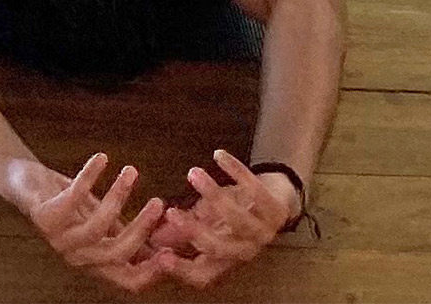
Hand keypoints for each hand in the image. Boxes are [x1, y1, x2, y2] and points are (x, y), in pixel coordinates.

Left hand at [12, 154, 168, 292]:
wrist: (24, 185)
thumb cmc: (68, 205)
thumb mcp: (101, 222)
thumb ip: (127, 233)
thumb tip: (167, 243)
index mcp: (94, 263)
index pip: (128, 281)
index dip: (152, 272)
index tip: (175, 251)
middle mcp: (77, 257)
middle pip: (117, 254)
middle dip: (142, 228)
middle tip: (159, 202)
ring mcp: (59, 239)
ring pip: (98, 227)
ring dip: (118, 196)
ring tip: (131, 171)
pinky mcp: (45, 215)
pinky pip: (73, 197)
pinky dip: (90, 175)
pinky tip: (102, 158)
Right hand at [142, 155, 299, 285]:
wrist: (278, 203)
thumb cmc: (236, 215)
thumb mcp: (208, 224)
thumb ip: (183, 231)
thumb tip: (152, 236)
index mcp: (226, 260)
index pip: (201, 274)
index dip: (181, 268)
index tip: (159, 255)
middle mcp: (245, 251)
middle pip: (218, 248)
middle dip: (192, 230)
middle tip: (170, 212)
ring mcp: (263, 231)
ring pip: (237, 218)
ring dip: (213, 194)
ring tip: (193, 173)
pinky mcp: (276, 208)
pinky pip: (255, 189)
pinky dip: (235, 170)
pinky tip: (218, 155)